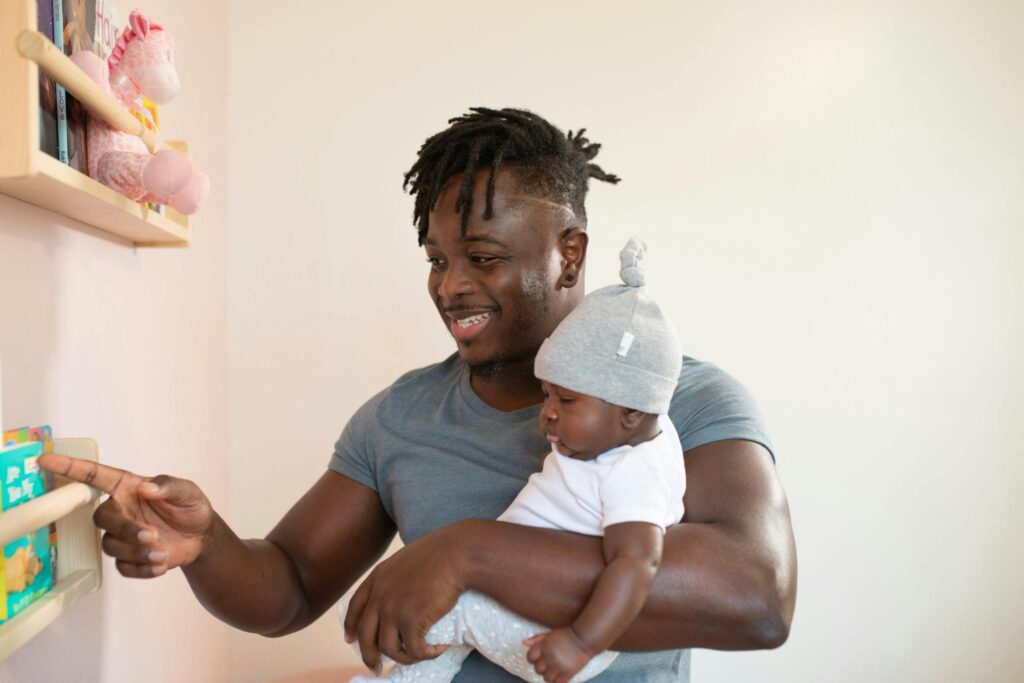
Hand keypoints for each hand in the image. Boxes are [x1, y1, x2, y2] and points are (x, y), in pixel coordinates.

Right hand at [38, 454, 213, 577]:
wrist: (202, 537)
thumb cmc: (190, 507)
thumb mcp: (187, 491)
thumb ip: (169, 486)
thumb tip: (146, 487)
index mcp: (127, 488)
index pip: (93, 476)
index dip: (69, 467)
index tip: (45, 459)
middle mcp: (120, 510)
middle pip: (101, 518)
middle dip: (125, 529)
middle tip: (152, 535)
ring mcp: (122, 535)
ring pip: (111, 545)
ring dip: (137, 551)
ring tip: (163, 552)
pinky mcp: (129, 557)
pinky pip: (123, 567)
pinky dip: (143, 568)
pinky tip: (162, 563)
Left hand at [343, 523, 466, 671]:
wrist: (455, 554)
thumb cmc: (439, 553)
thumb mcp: (406, 559)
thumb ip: (396, 577)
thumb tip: (401, 595)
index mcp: (378, 578)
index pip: (355, 607)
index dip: (351, 626)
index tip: (351, 640)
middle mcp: (380, 595)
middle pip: (365, 635)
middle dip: (369, 656)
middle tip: (377, 667)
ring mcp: (393, 609)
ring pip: (388, 648)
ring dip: (403, 657)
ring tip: (419, 654)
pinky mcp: (411, 621)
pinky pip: (413, 650)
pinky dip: (426, 654)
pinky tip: (438, 649)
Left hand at [524, 627, 594, 682]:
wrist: (584, 638)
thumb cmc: (566, 635)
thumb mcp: (549, 634)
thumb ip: (536, 639)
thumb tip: (523, 643)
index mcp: (544, 646)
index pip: (530, 657)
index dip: (532, 658)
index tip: (538, 658)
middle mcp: (549, 657)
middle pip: (537, 669)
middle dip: (541, 667)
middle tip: (548, 663)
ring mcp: (558, 666)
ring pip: (546, 678)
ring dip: (548, 675)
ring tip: (554, 669)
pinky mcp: (567, 673)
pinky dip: (557, 680)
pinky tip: (560, 675)